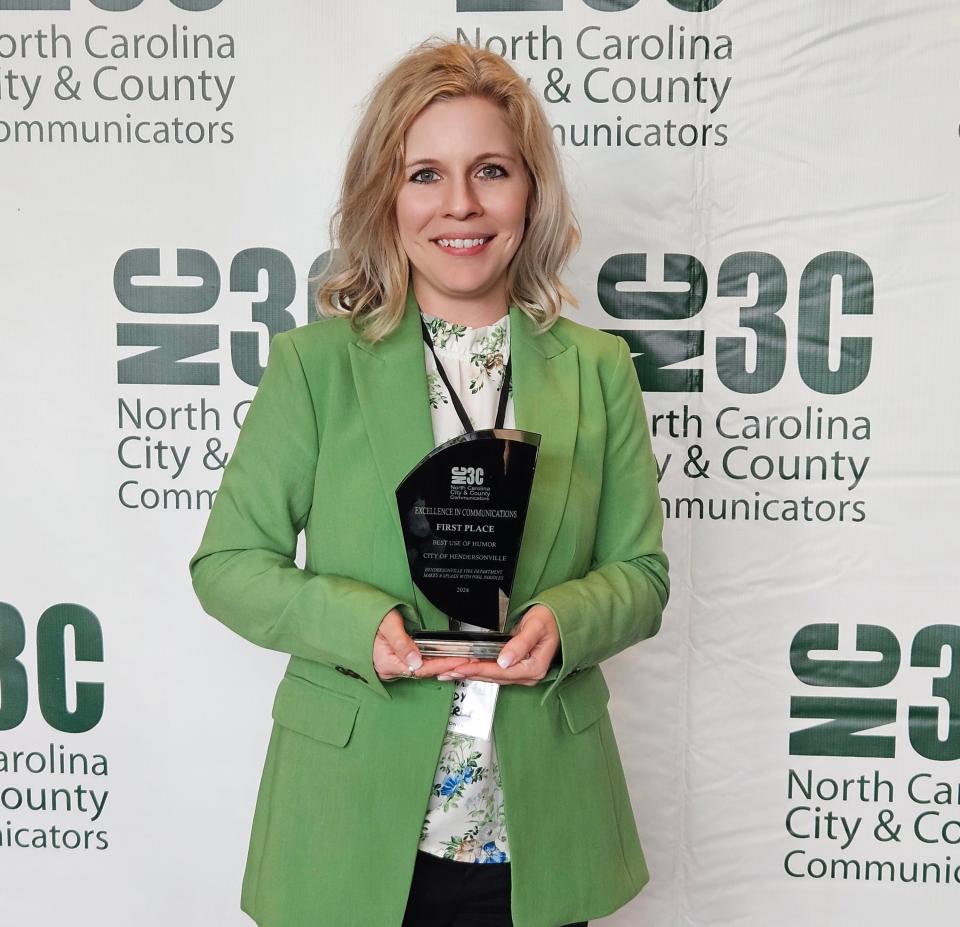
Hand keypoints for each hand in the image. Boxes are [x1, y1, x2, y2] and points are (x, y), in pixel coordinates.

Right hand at [373, 608, 472, 681]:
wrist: (354, 616)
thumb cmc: (368, 618)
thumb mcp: (388, 625)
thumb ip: (402, 642)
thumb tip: (416, 660)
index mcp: (386, 663)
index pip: (420, 669)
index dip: (441, 665)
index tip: (458, 661)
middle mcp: (388, 670)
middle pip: (421, 671)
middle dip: (444, 665)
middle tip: (465, 660)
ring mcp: (389, 668)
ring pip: (418, 670)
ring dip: (438, 664)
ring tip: (457, 659)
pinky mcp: (392, 663)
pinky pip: (413, 666)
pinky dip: (428, 662)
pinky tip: (439, 658)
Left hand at [445, 604, 559, 685]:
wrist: (557, 618)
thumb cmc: (549, 620)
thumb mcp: (535, 627)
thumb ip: (520, 644)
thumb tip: (504, 660)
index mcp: (533, 667)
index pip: (500, 672)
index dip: (479, 669)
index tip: (462, 667)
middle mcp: (528, 674)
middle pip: (493, 677)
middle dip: (469, 674)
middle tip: (448, 672)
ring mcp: (522, 673)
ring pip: (492, 676)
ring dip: (471, 674)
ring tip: (451, 672)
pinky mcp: (517, 669)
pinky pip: (495, 672)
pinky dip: (479, 670)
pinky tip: (466, 669)